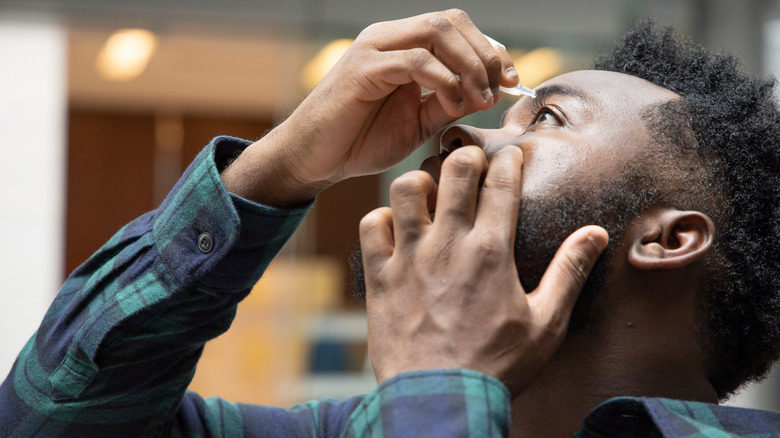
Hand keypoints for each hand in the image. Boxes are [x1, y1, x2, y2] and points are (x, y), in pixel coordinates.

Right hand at [221, 10, 517, 205]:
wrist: (315, 160)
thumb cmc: (361, 142)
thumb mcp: (419, 123)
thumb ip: (450, 103)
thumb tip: (491, 92)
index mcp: (403, 46)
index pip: (457, 28)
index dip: (491, 50)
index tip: (511, 82)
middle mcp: (389, 38)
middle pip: (451, 21)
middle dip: (485, 54)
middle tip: (498, 90)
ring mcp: (374, 49)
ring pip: (436, 31)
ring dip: (469, 65)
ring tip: (478, 99)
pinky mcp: (363, 69)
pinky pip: (415, 60)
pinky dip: (444, 80)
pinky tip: (452, 104)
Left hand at [359, 146, 607, 396]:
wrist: (439, 399)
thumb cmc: (496, 365)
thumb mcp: (545, 324)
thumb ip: (569, 272)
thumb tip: (597, 234)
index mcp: (491, 251)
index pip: (500, 183)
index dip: (507, 160)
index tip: (510, 154)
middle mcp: (448, 244)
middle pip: (454, 171)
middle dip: (465, 156)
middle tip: (471, 164)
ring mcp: (409, 257)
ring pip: (405, 188)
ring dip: (420, 181)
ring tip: (430, 194)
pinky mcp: (380, 275)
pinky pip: (371, 226)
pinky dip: (382, 218)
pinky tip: (396, 228)